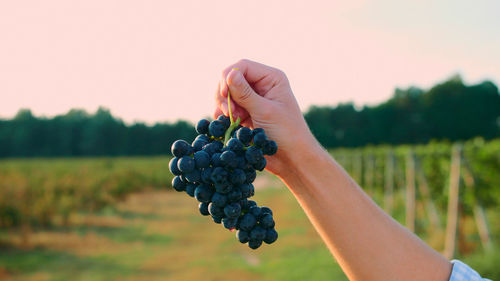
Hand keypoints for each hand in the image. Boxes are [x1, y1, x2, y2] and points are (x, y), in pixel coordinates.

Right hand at [214, 59, 316, 175]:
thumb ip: (245, 93)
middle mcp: (261, 85)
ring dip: (223, 105)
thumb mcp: (265, 111)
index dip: (229, 77)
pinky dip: (222, 114)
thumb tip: (229, 74)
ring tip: (231, 120)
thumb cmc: (286, 133)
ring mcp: (253, 99)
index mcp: (271, 78)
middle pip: (231, 78)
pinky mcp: (246, 113)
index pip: (242, 66)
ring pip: (226, 93)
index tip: (224, 96)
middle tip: (228, 112)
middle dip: (225, 94)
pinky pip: (227, 107)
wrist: (292, 158)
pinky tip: (225, 124)